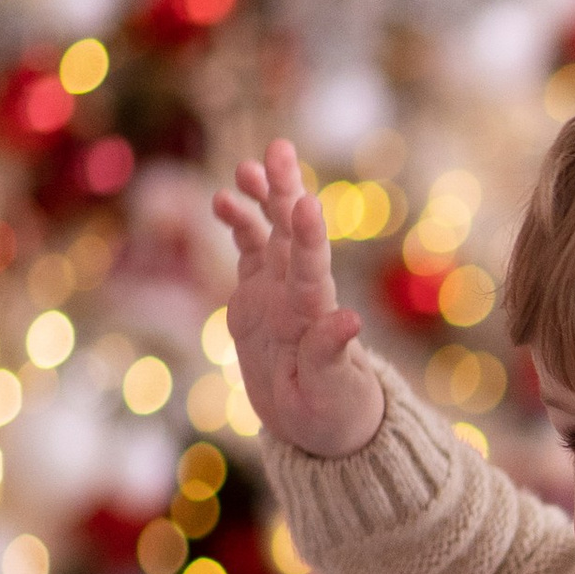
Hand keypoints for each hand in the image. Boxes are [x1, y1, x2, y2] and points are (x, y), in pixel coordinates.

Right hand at [210, 137, 384, 459]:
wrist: (318, 424)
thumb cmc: (333, 413)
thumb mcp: (331, 392)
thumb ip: (333, 356)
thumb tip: (350, 319)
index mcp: (315, 315)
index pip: (312, 269)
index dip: (307, 237)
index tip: (304, 204)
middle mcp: (298, 292)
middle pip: (293, 233)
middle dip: (286, 192)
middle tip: (280, 149)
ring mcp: (278, 288)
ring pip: (270, 231)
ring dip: (262, 197)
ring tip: (248, 167)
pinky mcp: (257, 293)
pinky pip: (248, 248)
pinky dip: (238, 223)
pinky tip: (224, 199)